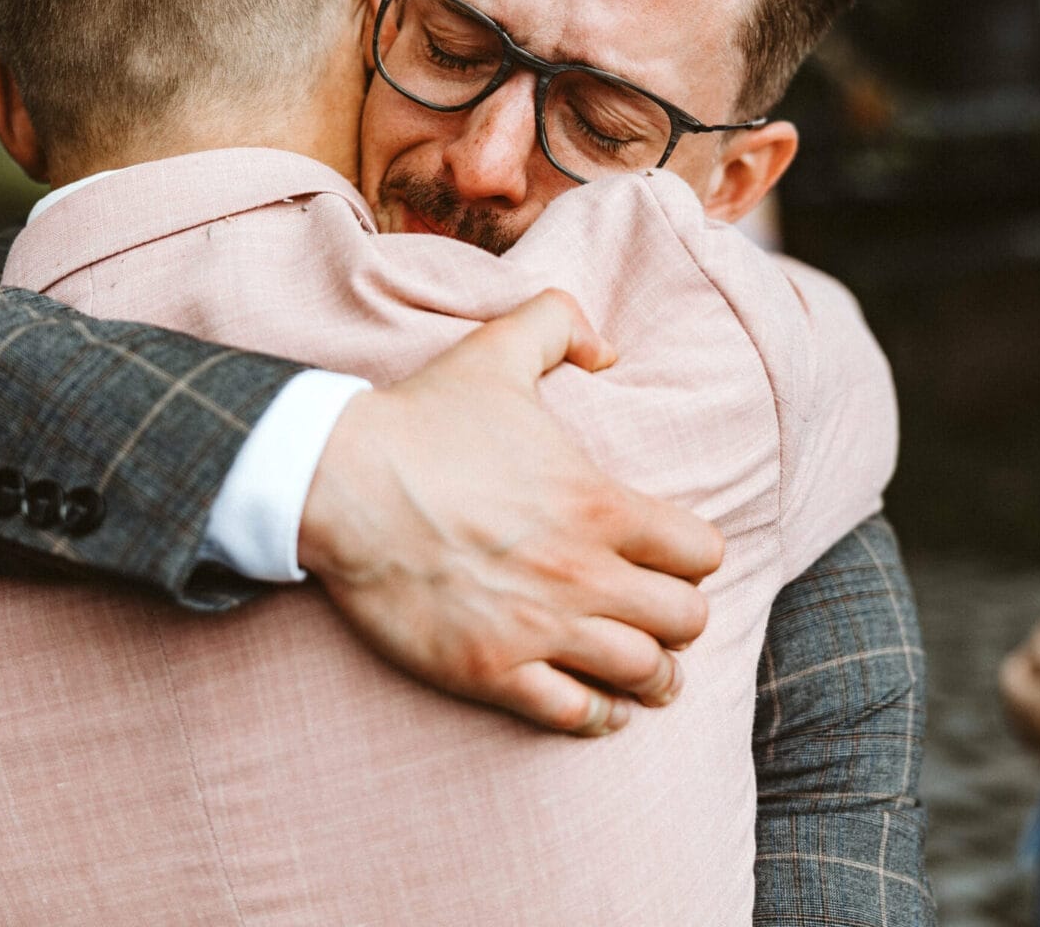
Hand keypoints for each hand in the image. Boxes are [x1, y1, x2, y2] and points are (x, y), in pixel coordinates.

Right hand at [299, 289, 724, 736]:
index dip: (694, 555)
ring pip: (644, 675)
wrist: (337, 483)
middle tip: (657, 612)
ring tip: (645, 669)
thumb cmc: (421, 420)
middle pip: (686, 621)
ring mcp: (540, 627)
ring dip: (652, 674)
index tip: (671, 555)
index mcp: (599, 503)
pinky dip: (598, 715)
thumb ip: (561, 323)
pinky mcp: (492, 669)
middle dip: (680, 617)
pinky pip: (577, 714)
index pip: (702, 553)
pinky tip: (597, 703)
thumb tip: (608, 349)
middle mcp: (583, 573)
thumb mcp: (497, 349)